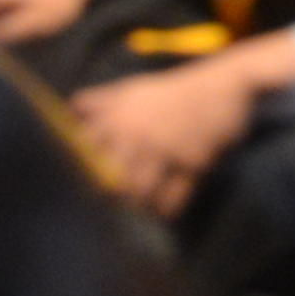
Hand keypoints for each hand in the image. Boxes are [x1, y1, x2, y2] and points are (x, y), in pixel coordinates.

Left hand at [66, 46, 276, 215]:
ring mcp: (165, 149)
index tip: (87, 183)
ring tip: (142, 209)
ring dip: (140, 204)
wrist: (223, 84)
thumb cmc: (174, 89)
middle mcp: (138, 133)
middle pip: (113, 177)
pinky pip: (174, 197)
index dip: (84, 169)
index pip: (88, 148)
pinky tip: (166, 211)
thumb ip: (102, 100)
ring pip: (141, 191)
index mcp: (120, 115)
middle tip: (117, 204)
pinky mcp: (192, 163)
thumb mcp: (133, 88)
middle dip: (113, 195)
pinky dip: (167, 209)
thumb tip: (71, 108)